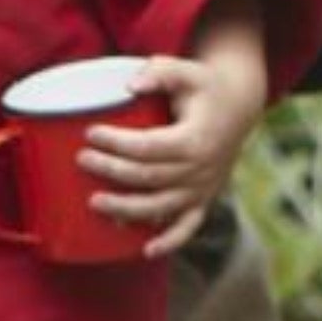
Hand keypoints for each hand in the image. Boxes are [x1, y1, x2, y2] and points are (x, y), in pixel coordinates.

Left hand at [75, 43, 269, 258]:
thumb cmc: (204, 86)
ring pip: (160, 207)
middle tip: (82, 159)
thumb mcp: (186, 70)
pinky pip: (188, 228)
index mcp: (196, 139)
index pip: (148, 147)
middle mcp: (200, 169)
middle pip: (147, 177)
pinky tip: (144, 251)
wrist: (239, 106)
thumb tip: (129, 85)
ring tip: (93, 202)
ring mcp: (202, 188)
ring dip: (126, 209)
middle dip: (111, 170)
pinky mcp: (204, 199)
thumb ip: (159, 72)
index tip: (90, 133)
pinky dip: (169, 242)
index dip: (117, 143)